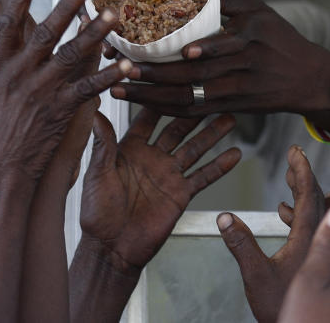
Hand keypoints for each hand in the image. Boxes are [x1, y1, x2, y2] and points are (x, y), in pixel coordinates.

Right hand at [0, 0, 129, 181]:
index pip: (8, 25)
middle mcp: (18, 75)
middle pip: (44, 33)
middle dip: (63, 7)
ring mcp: (40, 91)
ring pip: (70, 55)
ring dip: (93, 33)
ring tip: (112, 14)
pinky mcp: (59, 110)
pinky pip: (89, 88)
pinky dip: (109, 75)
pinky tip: (127, 65)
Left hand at [79, 107, 240, 272]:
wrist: (113, 248)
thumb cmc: (97, 212)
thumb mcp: (97, 173)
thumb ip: (102, 143)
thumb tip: (94, 111)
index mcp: (129, 148)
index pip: (148, 118)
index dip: (160, 101)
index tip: (172, 81)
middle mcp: (153, 157)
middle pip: (177, 129)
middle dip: (194, 113)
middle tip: (210, 94)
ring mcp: (169, 175)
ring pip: (195, 148)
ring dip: (212, 134)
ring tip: (231, 118)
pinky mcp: (181, 194)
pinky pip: (204, 177)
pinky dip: (220, 166)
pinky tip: (236, 154)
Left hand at [113, 0, 329, 117]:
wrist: (310, 80)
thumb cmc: (284, 41)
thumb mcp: (262, 12)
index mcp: (249, 37)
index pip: (210, 42)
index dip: (177, 46)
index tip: (146, 42)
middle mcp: (243, 65)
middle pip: (192, 73)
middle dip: (153, 72)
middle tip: (120, 67)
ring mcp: (238, 90)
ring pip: (189, 96)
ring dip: (152, 94)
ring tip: (120, 87)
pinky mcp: (233, 108)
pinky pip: (195, 111)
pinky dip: (167, 108)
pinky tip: (143, 103)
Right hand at [216, 145, 325, 322]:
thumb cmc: (282, 310)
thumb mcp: (255, 276)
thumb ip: (241, 245)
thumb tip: (224, 216)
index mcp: (307, 238)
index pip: (307, 193)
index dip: (301, 169)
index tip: (295, 150)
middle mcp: (320, 241)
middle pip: (316, 198)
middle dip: (303, 175)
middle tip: (294, 156)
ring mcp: (323, 251)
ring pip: (318, 212)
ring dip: (304, 192)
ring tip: (290, 177)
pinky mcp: (321, 262)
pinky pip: (316, 227)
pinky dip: (301, 213)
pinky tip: (284, 211)